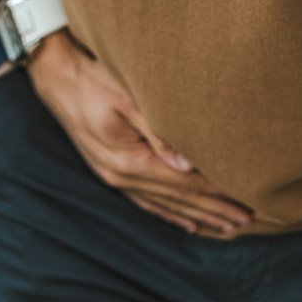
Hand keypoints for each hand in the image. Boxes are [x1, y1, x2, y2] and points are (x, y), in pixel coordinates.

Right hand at [28, 32, 253, 237]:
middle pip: (177, 199)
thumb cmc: (93, 78)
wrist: (55, 74)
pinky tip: (184, 221)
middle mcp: (120, 176)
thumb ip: (158, 131)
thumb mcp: (127, 98)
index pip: (183, 183)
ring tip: (224, 228)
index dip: (216, 194)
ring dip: (196, 215)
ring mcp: (112, 176)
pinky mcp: (108, 169)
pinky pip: (145, 201)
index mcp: (128, 160)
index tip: (245, 203)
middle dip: (213, 211)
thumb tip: (188, 164)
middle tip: (246, 221)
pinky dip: (168, 213)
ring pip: (163, 204)